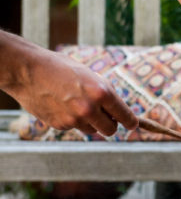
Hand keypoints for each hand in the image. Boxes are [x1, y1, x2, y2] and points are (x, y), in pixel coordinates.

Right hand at [2, 37, 137, 136]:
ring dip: (91, 123)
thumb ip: (103, 93)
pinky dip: (72, 120)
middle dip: (110, 125)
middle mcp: (90, 108)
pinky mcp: (61, 125)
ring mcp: (74, 119)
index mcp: (102, 91)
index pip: (124, 115)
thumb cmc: (60, 68)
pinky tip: (61, 105)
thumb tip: (117, 111)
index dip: (130, 122)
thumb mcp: (89, 75)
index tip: (132, 125)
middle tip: (105, 117)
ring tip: (77, 104)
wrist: (28, 71)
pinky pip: (74, 128)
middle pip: (110, 130)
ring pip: (92, 130)